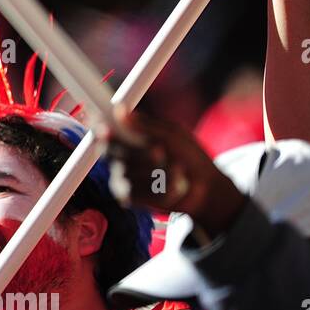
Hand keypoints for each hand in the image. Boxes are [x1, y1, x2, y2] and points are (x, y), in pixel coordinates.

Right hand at [108, 109, 245, 237]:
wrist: (207, 187)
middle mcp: (121, 159)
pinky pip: (139, 190)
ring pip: (129, 172)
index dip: (102, 131)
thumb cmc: (189, 156)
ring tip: (179, 168)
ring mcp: (124, 179)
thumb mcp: (173, 134)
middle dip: (140, 153)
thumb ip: (147, 126)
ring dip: (158, 169)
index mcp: (128, 140)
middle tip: (159, 151)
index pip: (105, 135)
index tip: (105, 129)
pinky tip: (177, 185)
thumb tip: (120, 111)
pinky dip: (163, 186)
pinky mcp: (131, 198)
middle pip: (113, 153)